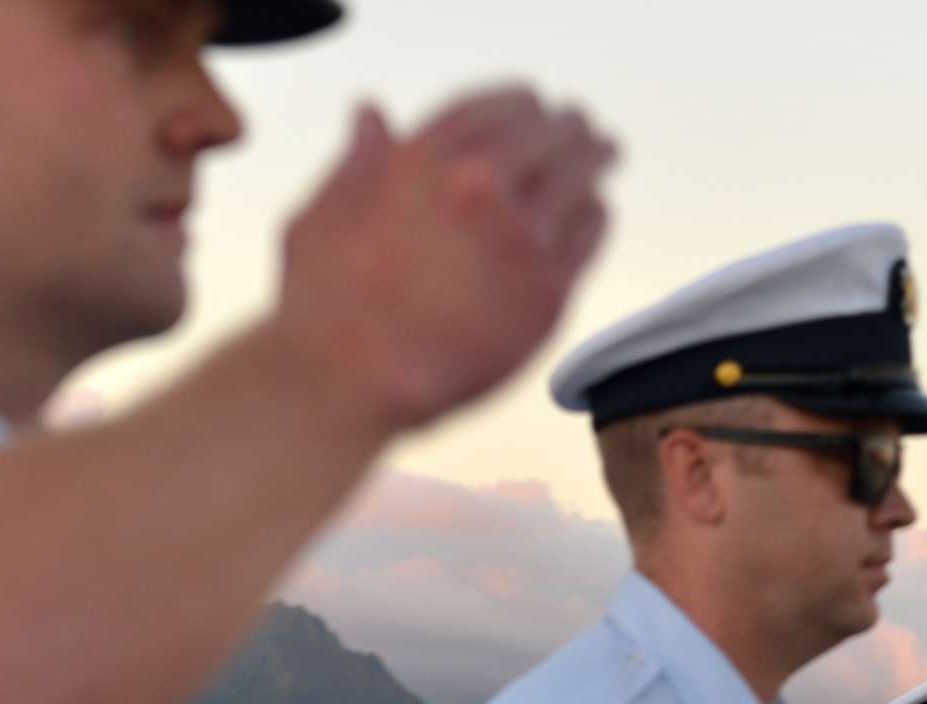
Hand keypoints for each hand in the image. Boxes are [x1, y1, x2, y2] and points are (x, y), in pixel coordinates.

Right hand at [276, 87, 617, 431]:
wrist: (350, 378)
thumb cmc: (322, 304)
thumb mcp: (324, 212)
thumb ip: (358, 160)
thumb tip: (371, 113)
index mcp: (423, 157)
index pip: (494, 106)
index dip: (521, 103)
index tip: (534, 106)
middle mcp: (478, 185)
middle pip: (547, 131)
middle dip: (566, 126)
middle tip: (581, 128)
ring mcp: (519, 236)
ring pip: (581, 171)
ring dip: (594, 157)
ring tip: (604, 153)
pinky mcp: (547, 289)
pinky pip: (592, 228)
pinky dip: (595, 211)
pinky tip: (592, 209)